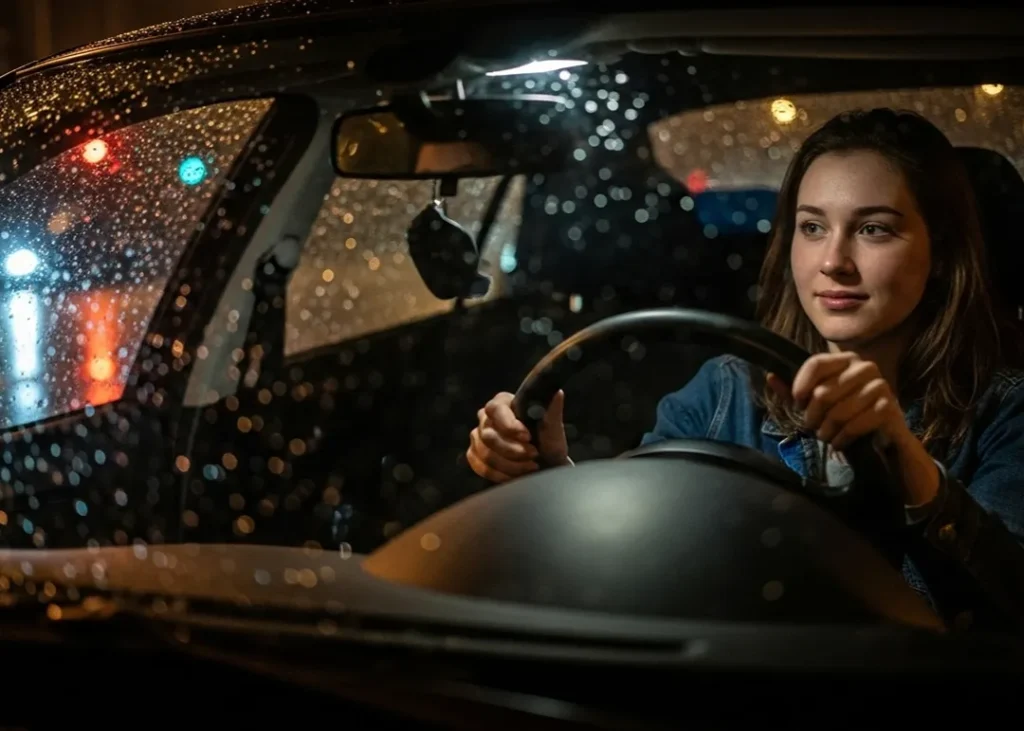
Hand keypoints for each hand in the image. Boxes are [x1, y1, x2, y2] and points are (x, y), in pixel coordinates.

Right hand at [466, 391, 567, 482]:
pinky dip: (501, 475)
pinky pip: (481, 468)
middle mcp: (486, 417)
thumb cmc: (548, 442)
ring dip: (511, 465)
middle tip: (534, 455)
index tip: (528, 437)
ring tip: (530, 466)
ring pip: (486, 454)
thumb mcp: (554, 428)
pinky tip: (516, 476)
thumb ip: (553, 411)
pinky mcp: (475, 455)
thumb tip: (557, 393)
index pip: (496, 409)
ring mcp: (478, 437)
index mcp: (503, 403)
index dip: (509, 425)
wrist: (545, 464)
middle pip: (489, 435)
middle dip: (513, 450)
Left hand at [767, 352, 938, 504]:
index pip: (815, 363)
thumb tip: (770, 376)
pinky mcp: (888, 408)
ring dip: (826, 431)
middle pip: (822, 392)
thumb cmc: (844, 416)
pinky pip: (853, 426)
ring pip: (836, 412)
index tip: (797, 404)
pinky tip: (839, 443)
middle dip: (812, 417)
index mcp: (845, 360)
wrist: (881, 439)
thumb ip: (794, 391)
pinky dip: (841, 439)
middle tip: (814, 427)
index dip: (800, 386)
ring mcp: (880, 385)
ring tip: (826, 436)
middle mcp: (865, 367)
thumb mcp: (816, 404)